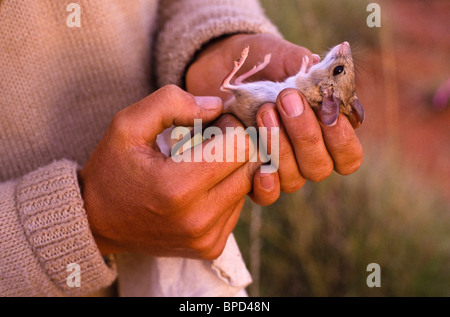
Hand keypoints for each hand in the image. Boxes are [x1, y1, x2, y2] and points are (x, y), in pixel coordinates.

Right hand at [79, 85, 273, 259]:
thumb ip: (170, 103)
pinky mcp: (211, 248)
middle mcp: (198, 220)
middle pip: (250, 167)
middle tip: (207, 143)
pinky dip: (226, 192)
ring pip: (248, 188)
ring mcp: (207, 238)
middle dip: (234, 147)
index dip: (228, 127)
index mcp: (177, 188)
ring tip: (200, 166)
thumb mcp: (127, 125)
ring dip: (231, 170)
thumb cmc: (112, 170)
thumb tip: (217, 107)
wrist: (97, 223)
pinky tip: (200, 187)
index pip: (240, 146)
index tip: (209, 126)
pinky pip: (238, 208)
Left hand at [186, 34, 362, 194]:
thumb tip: (321, 66)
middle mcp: (305, 156)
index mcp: (324, 131)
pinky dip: (266, 186)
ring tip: (263, 112)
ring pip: (294, 179)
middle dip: (306, 135)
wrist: (218, 69)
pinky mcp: (251, 175)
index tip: (326, 110)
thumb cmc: (259, 64)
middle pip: (319, 167)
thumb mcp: (281, 57)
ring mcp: (280, 168)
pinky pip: (266, 195)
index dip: (341, 138)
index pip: (348, 154)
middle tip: (286, 99)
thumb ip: (305, 65)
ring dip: (281, 148)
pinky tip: (260, 169)